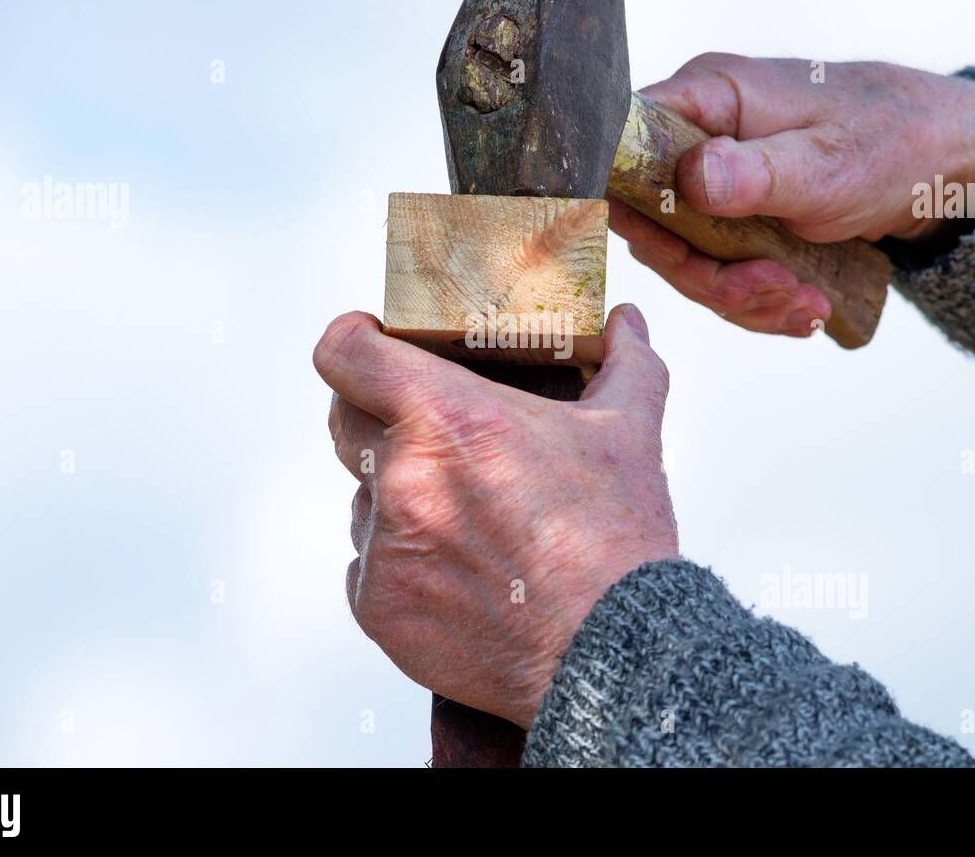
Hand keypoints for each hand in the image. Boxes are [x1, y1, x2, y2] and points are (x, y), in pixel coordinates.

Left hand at [312, 304, 678, 727]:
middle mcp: (401, 477)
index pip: (345, 354)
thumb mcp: (630, 431)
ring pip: (363, 498)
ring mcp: (383, 545)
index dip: (350, 339)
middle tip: (424, 426)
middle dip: (376, 414)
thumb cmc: (618, 539)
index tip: (366, 341)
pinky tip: (457, 572)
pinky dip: (403, 561)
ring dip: (397, 495)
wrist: (611, 655)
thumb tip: (627, 318)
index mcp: (447, 418)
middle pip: (344, 421)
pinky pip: (369, 564)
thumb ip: (626, 361)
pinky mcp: (378, 604)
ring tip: (464, 515)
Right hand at [611, 54, 974, 336]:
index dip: (633, 206)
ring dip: (744, 297)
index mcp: (708, 97)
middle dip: (709, 274)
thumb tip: (690, 178)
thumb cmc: (895, 141)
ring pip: (690, 257)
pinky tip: (807, 308)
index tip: (679, 254)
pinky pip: (725, 270)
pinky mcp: (740, 216)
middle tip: (771, 291)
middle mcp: (700, 136)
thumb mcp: (827, 163)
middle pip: (654, 221)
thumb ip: (755, 172)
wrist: (952, 161)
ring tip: (806, 307)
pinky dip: (762, 300)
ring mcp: (718, 180)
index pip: (626, 147)